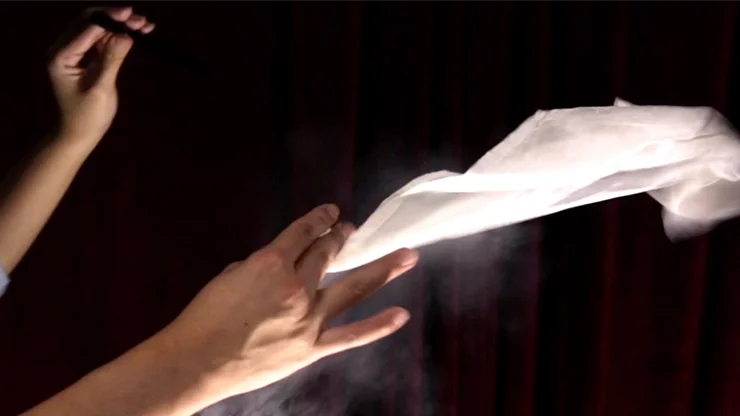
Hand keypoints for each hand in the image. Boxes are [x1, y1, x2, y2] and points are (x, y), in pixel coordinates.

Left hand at [47, 7, 154, 142]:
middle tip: (141, 20)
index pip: (86, 28)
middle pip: (90, 22)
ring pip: (98, 29)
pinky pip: (101, 40)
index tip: (131, 14)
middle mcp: (64, 48)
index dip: (109, 18)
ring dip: (119, 26)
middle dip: (116, 18)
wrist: (79, 133)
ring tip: (144, 25)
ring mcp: (74, 52)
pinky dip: (118, 35)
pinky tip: (135, 33)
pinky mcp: (85, 57)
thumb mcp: (101, 89)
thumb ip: (112, 60)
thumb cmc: (87, 116)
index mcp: (61, 55)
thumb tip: (126, 35)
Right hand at [158, 204, 418, 399]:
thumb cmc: (204, 318)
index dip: (320, 219)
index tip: (330, 214)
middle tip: (351, 230)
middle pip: (327, 255)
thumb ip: (261, 266)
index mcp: (270, 263)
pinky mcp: (310, 347)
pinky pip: (350, 336)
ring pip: (352, 288)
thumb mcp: (230, 276)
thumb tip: (281, 265)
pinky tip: (400, 315)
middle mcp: (295, 287)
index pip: (304, 233)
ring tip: (407, 256)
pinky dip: (377, 326)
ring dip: (382, 269)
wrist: (194, 362)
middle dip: (340, 239)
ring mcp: (307, 319)